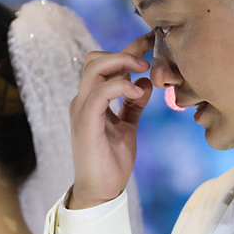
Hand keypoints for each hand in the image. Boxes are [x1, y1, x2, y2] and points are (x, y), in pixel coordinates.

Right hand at [68, 32, 154, 209]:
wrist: (100, 192)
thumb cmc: (111, 161)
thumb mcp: (127, 127)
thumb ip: (133, 105)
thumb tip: (145, 83)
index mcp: (92, 100)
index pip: (105, 64)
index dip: (129, 49)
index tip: (151, 41)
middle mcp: (83, 100)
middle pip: (96, 59)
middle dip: (125, 52)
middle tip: (149, 60)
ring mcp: (81, 109)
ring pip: (95, 68)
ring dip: (122, 63)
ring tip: (144, 70)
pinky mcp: (85, 122)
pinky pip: (100, 92)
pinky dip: (120, 86)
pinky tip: (137, 91)